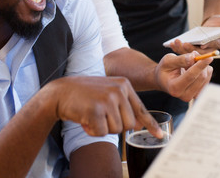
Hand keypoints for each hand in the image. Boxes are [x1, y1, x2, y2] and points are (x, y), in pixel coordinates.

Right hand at [45, 76, 161, 137]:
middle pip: (129, 124)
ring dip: (102, 128)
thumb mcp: (107, 93)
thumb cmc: (84, 95)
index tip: (160, 135)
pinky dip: (92, 131)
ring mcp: (108, 98)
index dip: (150, 124)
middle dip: (114, 126)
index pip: (140, 108)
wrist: (60, 92)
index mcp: (124, 84)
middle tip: (100, 116)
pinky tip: (85, 119)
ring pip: (116, 130)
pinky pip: (102, 132)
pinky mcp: (97, 109)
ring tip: (91, 114)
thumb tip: (139, 124)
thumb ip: (123, 105)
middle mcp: (119, 89)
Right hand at [154, 52, 212, 101]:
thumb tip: (193, 57)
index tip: (209, 57)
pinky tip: (194, 69)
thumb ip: (180, 59)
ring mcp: (192, 96)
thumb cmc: (164, 70)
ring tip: (190, 63)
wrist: (163, 81)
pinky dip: (203, 70)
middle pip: (201, 77)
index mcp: (174, 88)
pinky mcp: (198, 94)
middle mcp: (184, 96)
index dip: (200, 65)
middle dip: (200, 63)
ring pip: (206, 77)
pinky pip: (207, 79)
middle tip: (194, 54)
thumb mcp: (167, 61)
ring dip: (202, 66)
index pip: (191, 75)